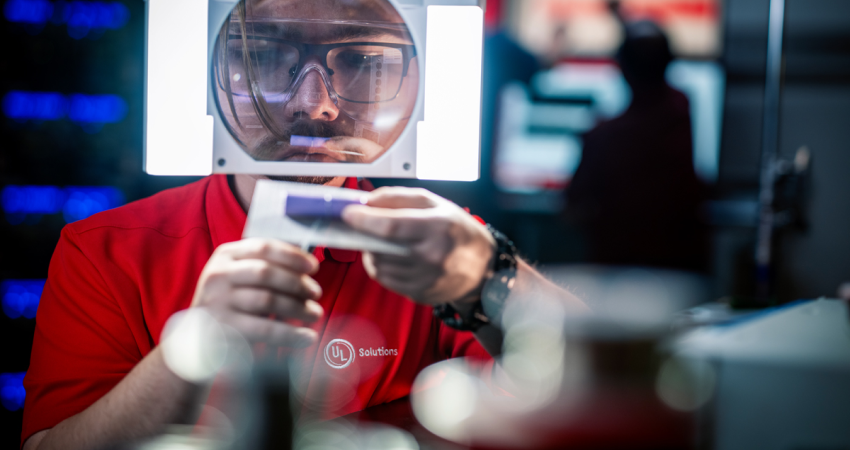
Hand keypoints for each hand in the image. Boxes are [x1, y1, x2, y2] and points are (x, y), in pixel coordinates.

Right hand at [190, 238, 322, 346]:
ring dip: (298, 307)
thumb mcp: (239, 275)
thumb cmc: (229, 301)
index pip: (263, 247)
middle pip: (266, 272)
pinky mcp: (222, 329)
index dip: (292, 255)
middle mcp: (218, 275)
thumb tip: (307, 265)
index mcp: (225, 255)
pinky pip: (264, 330)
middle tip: (316, 293)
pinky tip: (307, 337)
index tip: (313, 266)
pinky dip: (290, 334)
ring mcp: (217, 302)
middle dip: (297, 282)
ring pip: (267, 300)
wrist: (195, 337)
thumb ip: (266, 266)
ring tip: (315, 313)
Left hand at [341, 187, 494, 305]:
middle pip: (381, 247)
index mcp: (438, 228)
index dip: (364, 219)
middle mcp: (432, 256)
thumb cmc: (458, 231)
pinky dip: (381, 267)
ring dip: (372, 251)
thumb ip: (399, 198)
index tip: (348, 212)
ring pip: (379, 266)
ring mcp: (425, 279)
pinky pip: (385, 280)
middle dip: (365, 234)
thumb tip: (367, 201)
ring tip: (382, 241)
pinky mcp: (419, 294)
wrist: (482, 268)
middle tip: (363, 224)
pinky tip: (391, 257)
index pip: (391, 226)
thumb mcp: (435, 203)